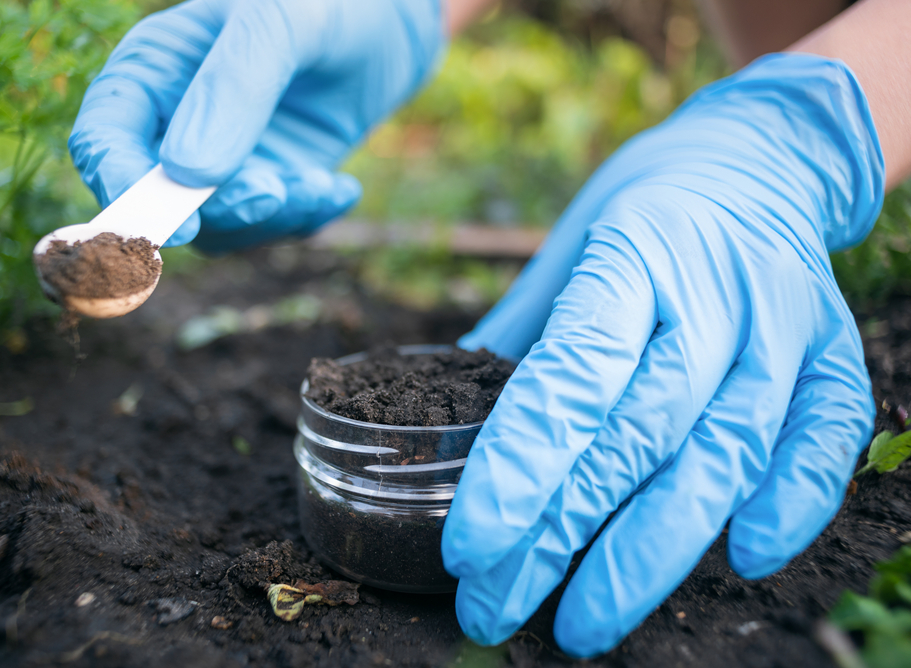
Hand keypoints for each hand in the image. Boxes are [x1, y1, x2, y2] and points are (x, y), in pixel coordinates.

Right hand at [68, 0, 444, 250]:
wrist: (391, 24)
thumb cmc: (328, 2)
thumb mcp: (281, 21)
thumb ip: (233, 85)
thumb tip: (187, 173)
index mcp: (152, 70)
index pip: (103, 139)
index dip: (124, 189)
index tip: (173, 227)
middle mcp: (174, 124)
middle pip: (159, 200)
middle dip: (218, 211)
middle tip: (274, 193)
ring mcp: (222, 162)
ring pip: (217, 228)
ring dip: (272, 218)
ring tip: (323, 182)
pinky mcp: (267, 186)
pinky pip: (268, 229)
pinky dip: (304, 219)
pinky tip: (340, 188)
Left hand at [443, 54, 884, 655]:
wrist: (756, 156)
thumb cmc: (641, 210)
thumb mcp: (568, 249)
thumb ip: (521, 336)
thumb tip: (445, 421)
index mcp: (632, 254)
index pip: (573, 373)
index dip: (520, 466)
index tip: (470, 547)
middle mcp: (714, 292)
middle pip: (638, 433)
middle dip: (563, 533)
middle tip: (495, 605)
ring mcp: (784, 325)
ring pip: (725, 452)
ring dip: (654, 552)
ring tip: (583, 623)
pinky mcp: (835, 351)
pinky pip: (827, 434)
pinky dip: (795, 501)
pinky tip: (743, 560)